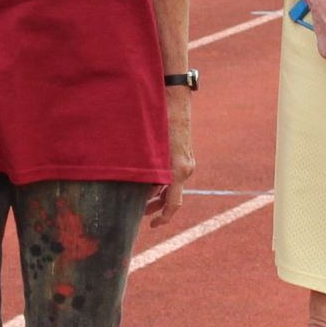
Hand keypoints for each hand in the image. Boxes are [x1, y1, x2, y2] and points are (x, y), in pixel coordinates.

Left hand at [146, 87, 194, 228]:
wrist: (175, 100)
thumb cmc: (159, 122)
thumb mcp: (150, 150)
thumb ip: (147, 173)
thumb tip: (137, 192)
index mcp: (178, 171)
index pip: (174, 204)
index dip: (163, 218)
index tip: (152, 226)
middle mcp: (186, 168)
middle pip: (172, 197)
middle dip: (156, 207)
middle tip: (140, 212)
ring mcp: (188, 161)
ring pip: (173, 186)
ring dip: (159, 194)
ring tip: (142, 197)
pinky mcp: (185, 155)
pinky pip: (175, 174)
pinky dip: (164, 181)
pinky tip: (150, 179)